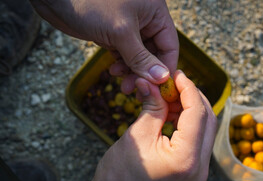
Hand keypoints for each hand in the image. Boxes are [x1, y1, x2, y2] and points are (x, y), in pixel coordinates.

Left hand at [30, 0, 178, 91]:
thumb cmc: (91, 4)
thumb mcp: (121, 33)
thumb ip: (142, 58)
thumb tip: (162, 78)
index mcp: (155, 12)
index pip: (170, 45)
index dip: (166, 68)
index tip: (160, 88)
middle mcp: (146, 19)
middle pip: (155, 53)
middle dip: (146, 73)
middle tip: (136, 89)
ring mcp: (130, 27)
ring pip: (140, 57)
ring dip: (133, 72)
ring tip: (123, 83)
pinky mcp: (115, 34)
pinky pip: (126, 55)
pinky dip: (122, 65)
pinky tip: (113, 71)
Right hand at [58, 71, 216, 180]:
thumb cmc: (119, 176)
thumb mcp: (137, 135)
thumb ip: (152, 107)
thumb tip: (153, 82)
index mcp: (186, 159)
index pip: (198, 113)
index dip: (188, 89)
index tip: (176, 74)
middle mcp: (200, 167)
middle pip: (207, 120)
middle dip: (191, 97)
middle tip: (172, 84)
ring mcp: (199, 172)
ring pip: (205, 129)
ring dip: (190, 109)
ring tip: (168, 97)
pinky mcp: (194, 171)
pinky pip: (198, 140)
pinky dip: (187, 123)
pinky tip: (171, 113)